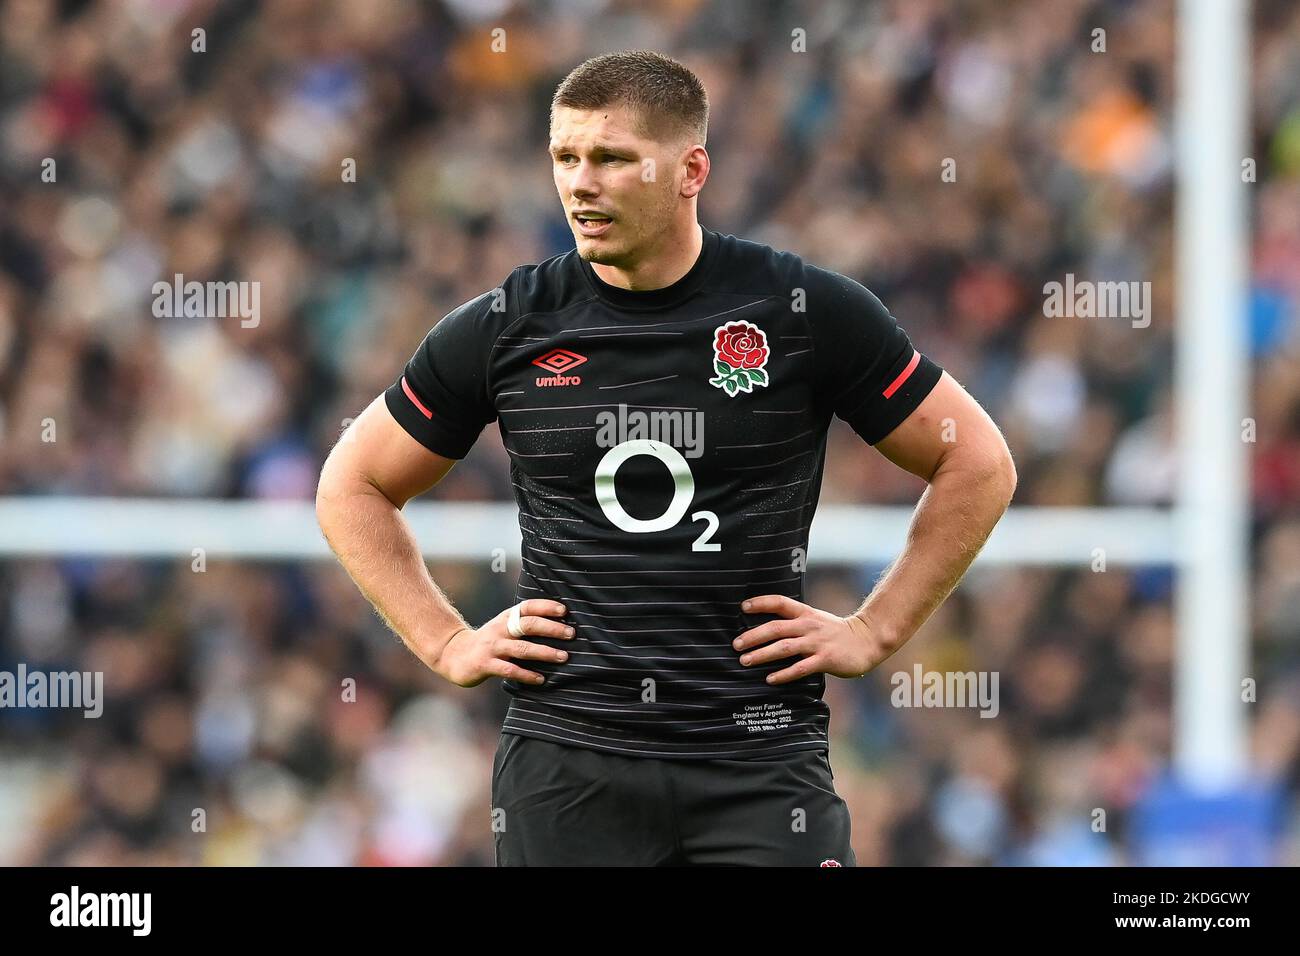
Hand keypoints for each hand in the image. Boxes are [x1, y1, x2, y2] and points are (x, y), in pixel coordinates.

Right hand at [427, 600, 572, 687]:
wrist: (452, 655)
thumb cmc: (488, 642)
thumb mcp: (503, 628)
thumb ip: (522, 626)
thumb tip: (558, 627)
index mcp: (506, 618)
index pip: (527, 607)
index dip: (546, 606)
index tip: (564, 610)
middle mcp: (500, 629)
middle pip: (528, 625)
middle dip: (552, 628)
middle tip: (571, 634)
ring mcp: (492, 647)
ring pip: (522, 648)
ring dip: (545, 652)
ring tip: (563, 657)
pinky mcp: (486, 664)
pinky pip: (510, 670)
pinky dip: (527, 675)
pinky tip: (541, 679)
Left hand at [734, 595, 892, 684]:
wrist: (867, 640)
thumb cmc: (837, 633)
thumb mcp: (816, 620)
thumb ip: (795, 623)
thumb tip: (767, 630)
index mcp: (805, 614)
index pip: (780, 603)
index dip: (761, 603)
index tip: (743, 607)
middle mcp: (808, 626)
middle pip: (776, 628)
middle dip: (753, 636)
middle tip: (735, 645)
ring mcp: (817, 643)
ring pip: (784, 647)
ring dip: (762, 654)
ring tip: (745, 661)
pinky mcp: (825, 660)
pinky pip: (800, 668)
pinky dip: (783, 674)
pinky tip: (770, 679)